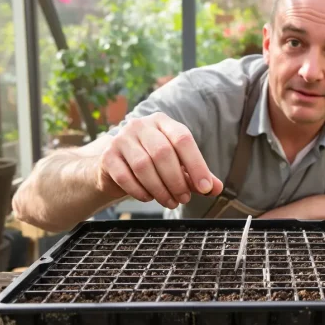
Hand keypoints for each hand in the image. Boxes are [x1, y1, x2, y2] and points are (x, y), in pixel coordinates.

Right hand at [96, 112, 223, 208]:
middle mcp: (141, 125)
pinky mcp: (108, 156)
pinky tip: (149, 198)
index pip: (183, 139)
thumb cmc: (154, 165)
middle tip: (184, 199)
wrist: (115, 167)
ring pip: (144, 166)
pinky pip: (125, 177)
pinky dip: (140, 191)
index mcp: (163, 122)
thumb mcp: (178, 167)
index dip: (196, 165)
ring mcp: (121, 139)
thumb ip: (197, 176)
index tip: (205, 188)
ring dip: (160, 189)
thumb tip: (216, 188)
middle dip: (177, 181)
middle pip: (163, 153)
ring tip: (170, 202)